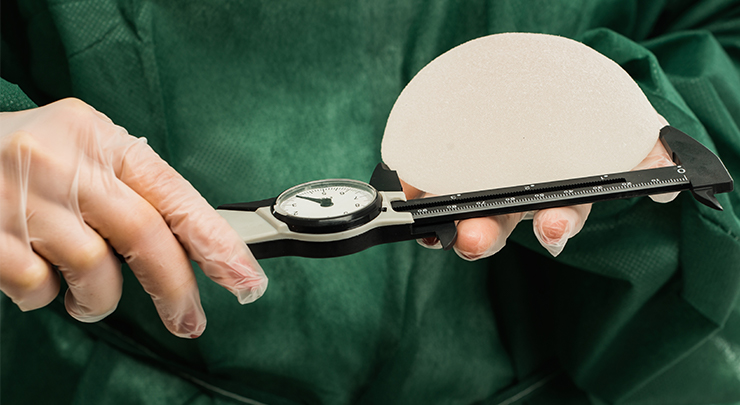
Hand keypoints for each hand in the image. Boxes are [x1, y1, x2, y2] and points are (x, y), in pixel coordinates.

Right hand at [0, 98, 267, 337]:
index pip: (173, 193)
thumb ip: (129, 189)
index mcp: (99, 138)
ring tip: (88, 294)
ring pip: (94, 272)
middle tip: (189, 319)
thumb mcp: (81, 152)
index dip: (216, 241)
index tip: (244, 278)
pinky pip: (38, 289)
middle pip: (144, 236)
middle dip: (175, 287)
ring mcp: (23, 201)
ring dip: (100, 298)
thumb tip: (190, 247)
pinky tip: (38, 275)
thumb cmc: (23, 160)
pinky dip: (47, 296)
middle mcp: (64, 164)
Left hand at [404, 115, 677, 259]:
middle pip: (495, 225)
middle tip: (473, 237)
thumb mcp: (617, 133)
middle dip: (484, 236)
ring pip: (455, 210)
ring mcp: (473, 185)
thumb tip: (664, 187)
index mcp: (553, 194)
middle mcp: (511, 198)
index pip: (555, 216)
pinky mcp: (439, 169)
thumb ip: (643, 154)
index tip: (552, 227)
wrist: (529, 94)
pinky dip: (414, 188)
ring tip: (430, 223)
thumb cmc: (578, 124)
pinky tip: (407, 185)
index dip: (555, 225)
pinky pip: (422, 183)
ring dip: (442, 221)